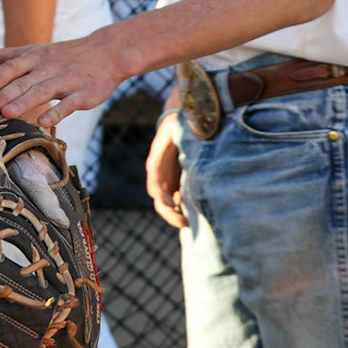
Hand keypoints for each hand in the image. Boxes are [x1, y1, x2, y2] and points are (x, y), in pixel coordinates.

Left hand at [0, 33, 122, 128]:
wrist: (107, 53)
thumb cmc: (63, 55)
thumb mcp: (34, 50)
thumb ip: (4, 55)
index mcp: (35, 57)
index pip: (13, 67)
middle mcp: (48, 68)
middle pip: (23, 82)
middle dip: (4, 95)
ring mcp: (67, 80)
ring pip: (43, 92)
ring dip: (24, 103)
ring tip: (7, 114)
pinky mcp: (84, 94)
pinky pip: (69, 104)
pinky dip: (57, 113)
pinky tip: (44, 123)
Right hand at [146, 113, 186, 227]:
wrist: (178, 125)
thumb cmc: (178, 126)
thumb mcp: (175, 129)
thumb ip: (175, 138)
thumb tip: (184, 146)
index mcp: (156, 163)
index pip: (154, 185)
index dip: (163, 197)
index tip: (174, 203)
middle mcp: (158, 175)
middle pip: (159, 200)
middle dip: (169, 214)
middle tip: (184, 222)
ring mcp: (166, 181)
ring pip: (165, 205)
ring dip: (175, 214)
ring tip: (187, 220)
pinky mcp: (175, 184)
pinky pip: (175, 202)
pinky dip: (181, 210)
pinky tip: (192, 212)